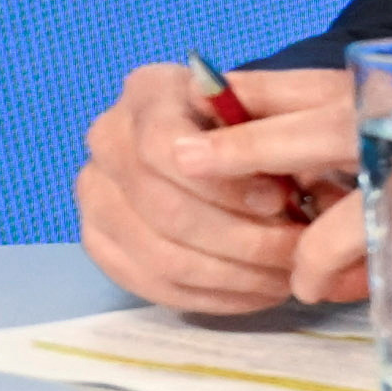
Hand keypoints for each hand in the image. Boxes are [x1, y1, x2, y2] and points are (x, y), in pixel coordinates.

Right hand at [75, 60, 363, 312]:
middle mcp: (108, 138)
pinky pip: (152, 286)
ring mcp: (95, 194)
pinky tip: (256, 293)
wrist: (216, 143)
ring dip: (233, 277)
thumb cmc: (252, 126)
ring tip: (285, 278)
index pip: (165, 146)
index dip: (223, 183)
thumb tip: (276, 195)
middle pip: (164, 209)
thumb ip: (271, 142)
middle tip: (296, 254)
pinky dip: (212, 298)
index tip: (279, 202)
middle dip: (241, 240)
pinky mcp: (98, 241)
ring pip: (160, 256)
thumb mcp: (270, 114)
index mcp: (147, 92)